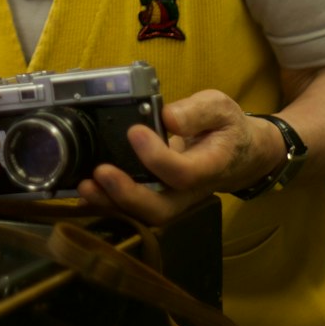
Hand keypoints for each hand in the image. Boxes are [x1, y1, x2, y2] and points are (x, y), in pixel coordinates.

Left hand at [76, 89, 265, 223]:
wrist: (239, 154)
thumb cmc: (226, 128)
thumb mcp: (220, 108)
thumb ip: (197, 112)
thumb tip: (167, 117)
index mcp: (210, 166)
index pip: (185, 173)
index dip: (158, 158)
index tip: (135, 131)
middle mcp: (190, 191)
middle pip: (161, 209)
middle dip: (128, 195)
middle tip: (101, 172)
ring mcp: (173, 200)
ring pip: (144, 216)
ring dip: (112, 204)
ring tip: (86, 184)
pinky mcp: (158, 199)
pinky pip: (133, 211)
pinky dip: (108, 204)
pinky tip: (85, 191)